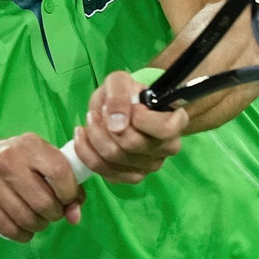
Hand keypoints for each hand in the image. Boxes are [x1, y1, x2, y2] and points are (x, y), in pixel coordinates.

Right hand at [0, 133, 84, 242]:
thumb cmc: (18, 164)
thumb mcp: (41, 163)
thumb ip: (66, 184)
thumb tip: (75, 216)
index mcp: (29, 144)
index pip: (59, 171)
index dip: (69, 192)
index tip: (68, 199)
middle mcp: (7, 159)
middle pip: (44, 201)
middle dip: (54, 214)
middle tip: (52, 212)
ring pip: (27, 219)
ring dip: (39, 225)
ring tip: (38, 219)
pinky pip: (10, 229)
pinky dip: (23, 234)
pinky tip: (23, 227)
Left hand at [72, 71, 189, 183]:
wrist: (116, 108)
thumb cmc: (124, 93)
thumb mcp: (119, 81)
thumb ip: (119, 95)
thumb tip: (116, 123)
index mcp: (175, 121)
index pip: (165, 128)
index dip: (141, 118)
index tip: (131, 106)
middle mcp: (167, 147)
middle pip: (133, 144)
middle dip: (108, 125)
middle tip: (100, 111)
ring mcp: (150, 165)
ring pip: (116, 158)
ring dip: (95, 136)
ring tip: (91, 119)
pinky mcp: (131, 176)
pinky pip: (106, 172)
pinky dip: (87, 153)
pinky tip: (82, 136)